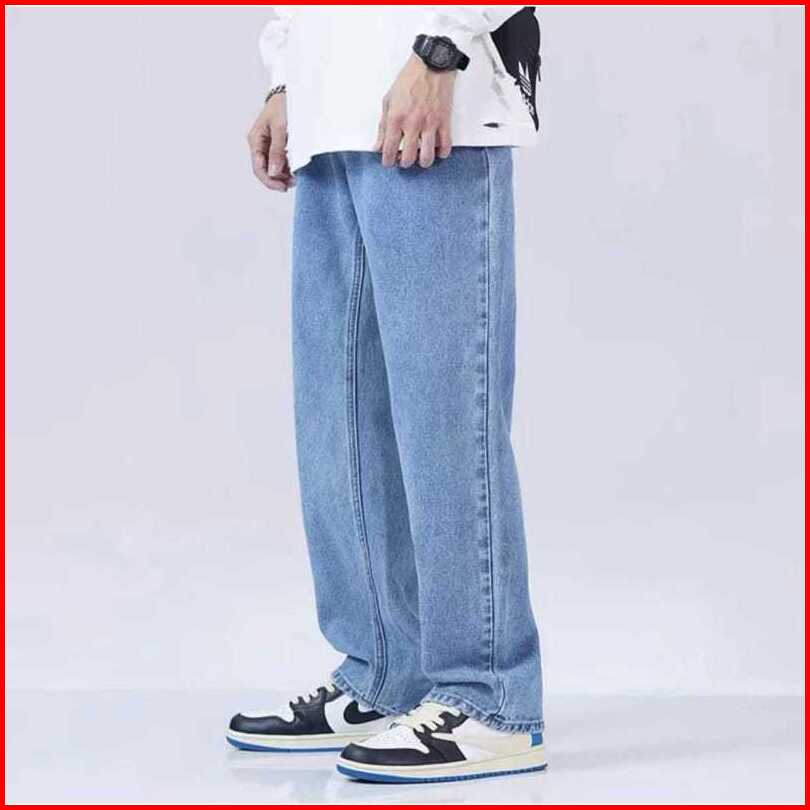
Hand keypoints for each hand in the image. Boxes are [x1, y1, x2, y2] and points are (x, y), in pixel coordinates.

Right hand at [247, 93, 293, 190]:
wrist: (294, 91)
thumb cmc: (284, 104)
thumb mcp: (281, 128)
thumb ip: (277, 151)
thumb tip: (272, 172)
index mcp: (255, 139)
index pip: (258, 168)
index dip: (270, 181)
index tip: (283, 187)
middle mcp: (260, 144)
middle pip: (265, 170)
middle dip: (278, 179)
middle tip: (294, 182)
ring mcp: (269, 145)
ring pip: (273, 167)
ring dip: (284, 174)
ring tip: (297, 176)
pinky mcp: (279, 144)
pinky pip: (280, 160)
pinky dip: (288, 167)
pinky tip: (296, 168)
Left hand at [375, 54, 455, 168]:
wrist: (432, 64)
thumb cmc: (410, 79)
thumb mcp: (389, 100)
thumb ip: (382, 125)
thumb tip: (377, 145)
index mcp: (396, 118)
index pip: (389, 149)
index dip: (387, 161)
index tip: (389, 162)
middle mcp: (412, 123)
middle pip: (408, 158)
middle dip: (405, 163)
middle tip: (405, 160)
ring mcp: (429, 123)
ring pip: (427, 157)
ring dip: (423, 162)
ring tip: (421, 158)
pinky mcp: (444, 121)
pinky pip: (445, 145)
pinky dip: (441, 153)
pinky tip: (437, 150)